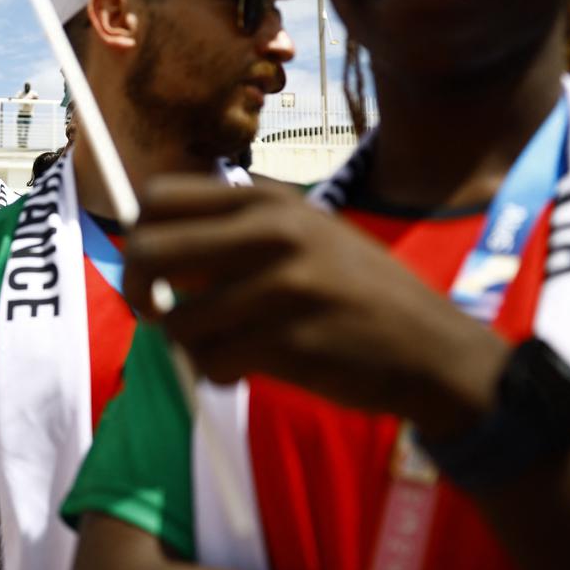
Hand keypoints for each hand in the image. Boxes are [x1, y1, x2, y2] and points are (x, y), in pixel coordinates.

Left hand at [123, 175, 507, 436]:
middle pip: (148, 249)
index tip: (149, 268)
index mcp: (269, 200)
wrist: (432, 349)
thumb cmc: (357, 294)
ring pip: (178, 320)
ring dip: (191, 345)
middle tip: (155, 314)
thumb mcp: (305, 237)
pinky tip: (253, 368)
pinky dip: (219, 372)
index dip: (139, 234)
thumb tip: (147, 248)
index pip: (160, 196)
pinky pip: (210, 362)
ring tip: (230, 347)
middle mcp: (272, 232)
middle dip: (138, 290)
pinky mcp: (286, 340)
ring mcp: (280, 285)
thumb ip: (235, 235)